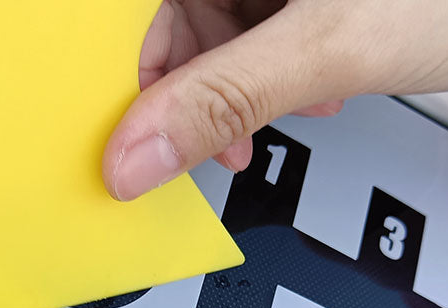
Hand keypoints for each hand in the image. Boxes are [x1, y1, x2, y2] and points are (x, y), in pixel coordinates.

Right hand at [103, 0, 447, 200]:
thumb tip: (134, 153)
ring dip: (241, 85)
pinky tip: (313, 89)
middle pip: (177, 11)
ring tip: (287, 113)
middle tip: (214, 142)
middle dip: (195, 85)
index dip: (126, 67)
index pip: (142, 6)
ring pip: (220, 23)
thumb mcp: (327, 50)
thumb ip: (220, 101)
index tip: (120, 127)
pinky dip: (276, 69)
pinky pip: (261, 25)